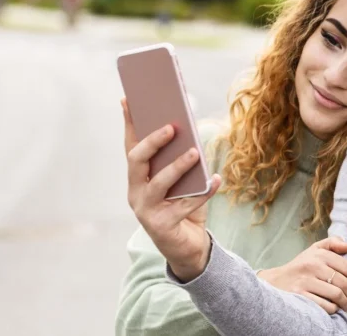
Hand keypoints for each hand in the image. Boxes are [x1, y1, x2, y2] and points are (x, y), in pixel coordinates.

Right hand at [122, 97, 221, 281]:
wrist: (188, 247)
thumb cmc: (183, 206)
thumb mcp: (180, 180)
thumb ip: (179, 159)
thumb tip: (187, 129)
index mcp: (137, 178)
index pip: (131, 146)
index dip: (129, 123)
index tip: (128, 99)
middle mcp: (136, 193)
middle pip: (137, 162)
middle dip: (153, 142)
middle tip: (172, 127)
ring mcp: (146, 211)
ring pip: (158, 184)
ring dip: (177, 167)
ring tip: (196, 152)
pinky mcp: (162, 227)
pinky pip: (185, 206)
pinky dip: (203, 192)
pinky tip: (217, 179)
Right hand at [257, 237, 346, 313]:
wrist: (275, 281)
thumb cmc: (300, 266)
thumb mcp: (314, 250)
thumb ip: (332, 243)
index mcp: (319, 254)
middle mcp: (313, 266)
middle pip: (344, 283)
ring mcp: (305, 281)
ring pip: (336, 295)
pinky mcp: (300, 296)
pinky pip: (324, 305)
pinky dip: (334, 309)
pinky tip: (336, 309)